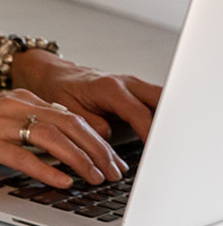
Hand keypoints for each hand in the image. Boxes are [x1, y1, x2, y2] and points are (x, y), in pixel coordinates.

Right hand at [0, 88, 126, 189]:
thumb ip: (26, 123)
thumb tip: (60, 142)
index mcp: (20, 100)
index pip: (71, 116)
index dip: (98, 139)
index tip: (113, 158)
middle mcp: (13, 107)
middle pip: (69, 124)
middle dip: (98, 150)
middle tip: (115, 172)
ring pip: (51, 137)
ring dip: (80, 159)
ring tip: (96, 178)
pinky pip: (21, 155)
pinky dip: (46, 169)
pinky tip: (62, 182)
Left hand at [13, 51, 162, 141]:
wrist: (54, 74)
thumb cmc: (58, 89)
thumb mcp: (68, 110)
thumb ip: (90, 125)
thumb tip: (108, 139)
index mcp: (109, 88)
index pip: (139, 112)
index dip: (149, 133)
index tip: (155, 151)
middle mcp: (126, 84)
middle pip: (161, 100)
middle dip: (169, 122)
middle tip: (171, 147)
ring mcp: (134, 87)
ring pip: (163, 100)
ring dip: (169, 119)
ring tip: (170, 144)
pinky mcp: (136, 93)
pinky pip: (156, 103)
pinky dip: (162, 118)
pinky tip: (162, 135)